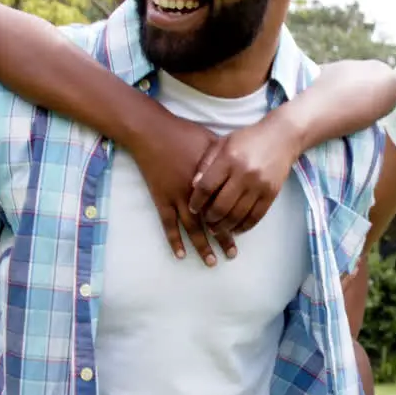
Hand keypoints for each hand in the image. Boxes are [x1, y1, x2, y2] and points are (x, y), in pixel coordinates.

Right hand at [127, 108, 234, 266]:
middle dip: (222, 239)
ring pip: (192, 228)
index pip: (227, 205)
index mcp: (212, 179)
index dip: (235, 220)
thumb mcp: (212, 142)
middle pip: (212, 221)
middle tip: (232, 255)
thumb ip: (226, 159)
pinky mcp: (161, 198)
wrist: (152, 132)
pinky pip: (168, 224)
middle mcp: (196, 192)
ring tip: (212, 262)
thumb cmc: (184, 133)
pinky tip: (180, 255)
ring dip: (202, 246)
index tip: (243, 234)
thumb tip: (242, 169)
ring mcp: (177, 197)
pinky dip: (174, 240)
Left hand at [189, 113, 300, 235]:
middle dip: (210, 218)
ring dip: (224, 226)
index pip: (207, 187)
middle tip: (205, 221)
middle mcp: (244, 174)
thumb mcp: (223, 143)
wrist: (281, 137)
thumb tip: (194, 186)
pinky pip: (255, 217)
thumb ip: (207, 163)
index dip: (196, 201)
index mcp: (229, 159)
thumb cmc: (248, 139)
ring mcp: (259, 186)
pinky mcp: (271, 194)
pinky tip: (235, 228)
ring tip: (217, 228)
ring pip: (237, 215)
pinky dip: (243, 227)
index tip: (192, 208)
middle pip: (221, 206)